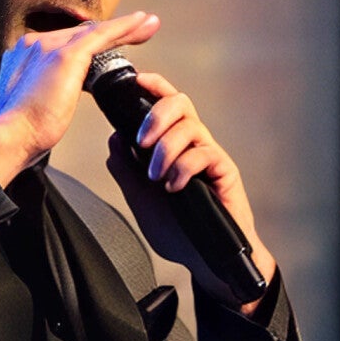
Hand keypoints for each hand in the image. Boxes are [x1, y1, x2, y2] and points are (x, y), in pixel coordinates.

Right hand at [0, 11, 158, 184]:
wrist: (7, 138)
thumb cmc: (18, 136)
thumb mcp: (29, 109)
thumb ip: (42, 96)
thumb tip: (52, 105)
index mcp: (24, 56)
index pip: (65, 44)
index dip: (91, 45)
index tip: (110, 49)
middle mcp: (34, 44)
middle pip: (81, 35)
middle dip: (112, 33)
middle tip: (140, 29)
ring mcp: (48, 47)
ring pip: (94, 33)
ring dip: (125, 28)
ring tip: (149, 25)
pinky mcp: (64, 56)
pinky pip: (101, 36)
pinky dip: (124, 28)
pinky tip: (142, 23)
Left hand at [105, 69, 276, 305]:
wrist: (205, 260)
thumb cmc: (178, 229)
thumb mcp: (140, 198)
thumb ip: (127, 169)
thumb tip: (114, 138)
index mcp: (174, 144)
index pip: (165, 104)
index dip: (153, 86)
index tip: (136, 81)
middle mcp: (194, 143)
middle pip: (180, 103)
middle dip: (157, 115)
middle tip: (141, 141)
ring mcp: (210, 155)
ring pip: (190, 126)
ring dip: (166, 148)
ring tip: (155, 177)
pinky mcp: (225, 171)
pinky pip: (205, 154)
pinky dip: (184, 167)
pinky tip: (174, 187)